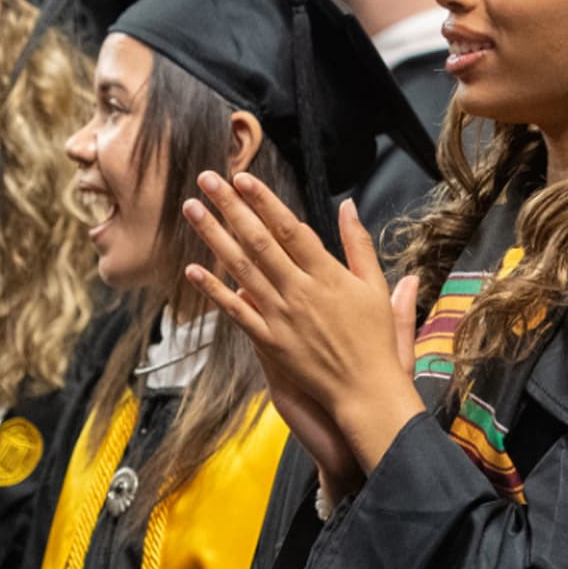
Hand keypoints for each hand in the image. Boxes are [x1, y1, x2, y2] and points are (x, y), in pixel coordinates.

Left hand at [182, 172, 425, 473]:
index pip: (289, 228)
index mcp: (327, 274)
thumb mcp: (374, 285)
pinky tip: (193, 269)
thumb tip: (349, 205)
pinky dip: (214, 290)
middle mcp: (300, 291)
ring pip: (240, 269)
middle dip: (230, 207)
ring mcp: (281, 317)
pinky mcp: (269, 341)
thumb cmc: (373, 338)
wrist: (365, 391)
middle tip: (207, 179)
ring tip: (192, 209)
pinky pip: (236, 311)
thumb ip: (359, 243)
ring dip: (214, 237)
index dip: (264, 201)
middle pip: (258, 241)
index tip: (243, 177)